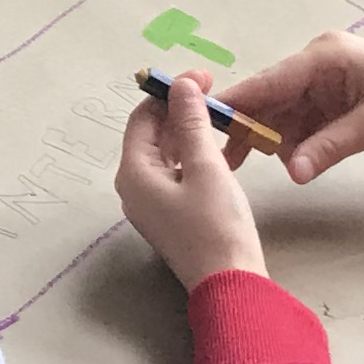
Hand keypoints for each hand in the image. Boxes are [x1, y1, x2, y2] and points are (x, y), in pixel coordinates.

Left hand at [116, 75, 267, 289]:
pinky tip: (217, 148)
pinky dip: (192, 155)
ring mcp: (151, 205)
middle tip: (217, 92)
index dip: (171, 93)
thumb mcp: (206, 167)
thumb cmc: (217, 225)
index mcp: (134, 172)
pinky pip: (175, 174)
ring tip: (221, 116)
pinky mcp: (170, 216)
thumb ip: (192, 123)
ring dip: (189, 132)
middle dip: (181, 111)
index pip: (143, 118)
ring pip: (165, 154)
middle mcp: (134, 187)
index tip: (205, 78)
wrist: (230, 285)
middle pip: (152, 135)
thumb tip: (181, 85)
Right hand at [219, 32, 363, 182]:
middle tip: (219, 159)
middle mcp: (317, 63)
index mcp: (324, 55)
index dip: (235, 103)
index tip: (200, 122)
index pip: (268, 81)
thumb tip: (290, 173)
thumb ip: (329, 147)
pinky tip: (287, 162)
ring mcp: (324, 82)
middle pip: (269, 96)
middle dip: (247, 127)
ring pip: (282, 112)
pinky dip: (293, 142)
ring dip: (270, 139)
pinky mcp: (333, 100)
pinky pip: (301, 121)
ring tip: (243, 167)